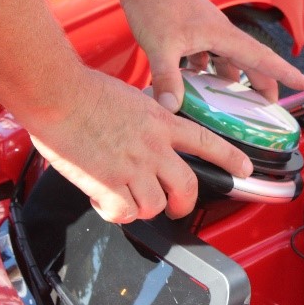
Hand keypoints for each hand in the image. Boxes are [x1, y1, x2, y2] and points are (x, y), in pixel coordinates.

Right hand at [29, 68, 252, 222]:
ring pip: (155, 206)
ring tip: (126, 198)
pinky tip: (105, 201)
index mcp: (162, 123)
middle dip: (185, 204)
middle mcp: (154, 147)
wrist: (58, 94)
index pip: (206, 142)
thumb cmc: (86, 91)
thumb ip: (148, 119)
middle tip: (177, 208)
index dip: (230, 158)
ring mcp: (134, 167)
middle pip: (188, 187)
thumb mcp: (133, 98)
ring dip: (142, 207)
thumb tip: (149, 131)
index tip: (245, 170)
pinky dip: (115, 213)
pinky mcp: (109, 183)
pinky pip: (124, 213)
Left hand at [118, 0, 303, 111]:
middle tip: (268, 105)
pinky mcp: (192, 28)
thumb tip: (171, 108)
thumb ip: (167, 78)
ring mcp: (206, 29)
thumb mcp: (160, 46)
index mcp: (223, 36)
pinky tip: (196, 80)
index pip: (262, 57)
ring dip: (232, 78)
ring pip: (227, 58)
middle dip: (262, 83)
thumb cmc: (155, 4)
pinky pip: (208, 53)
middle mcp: (220, 32)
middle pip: (249, 61)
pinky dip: (208, 69)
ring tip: (232, 99)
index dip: (284, 72)